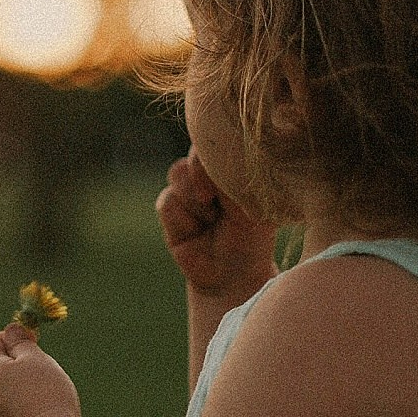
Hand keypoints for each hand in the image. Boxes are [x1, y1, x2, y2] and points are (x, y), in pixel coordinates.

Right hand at [155, 150, 278, 295]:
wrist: (231, 277)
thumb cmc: (250, 239)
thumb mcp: (246, 203)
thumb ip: (225, 175)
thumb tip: (200, 158)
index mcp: (231, 167)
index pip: (215, 140)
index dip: (212, 155)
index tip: (223, 177)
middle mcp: (208, 173)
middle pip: (192, 153)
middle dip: (202, 178)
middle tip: (215, 203)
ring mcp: (188, 189)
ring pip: (177, 174)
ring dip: (195, 203)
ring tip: (212, 222)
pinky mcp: (170, 209)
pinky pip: (167, 202)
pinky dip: (183, 220)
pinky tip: (195, 233)